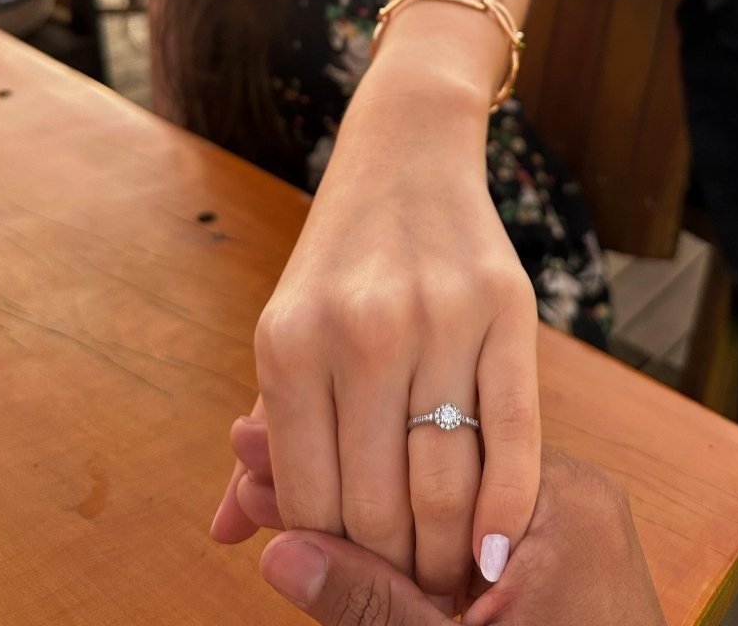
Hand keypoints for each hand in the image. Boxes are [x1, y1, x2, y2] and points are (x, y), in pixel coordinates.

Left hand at [211, 108, 541, 600]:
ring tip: (452, 575)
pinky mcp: (505, 307)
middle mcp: (358, 332)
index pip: (308, 504)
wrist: (405, 155)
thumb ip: (262, 437)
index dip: (337, 565)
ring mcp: (436, 317)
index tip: (360, 588)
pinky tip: (497, 545)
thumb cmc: (338, 263)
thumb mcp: (287, 334)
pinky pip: (513, 434)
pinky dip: (506, 507)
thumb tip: (223, 535)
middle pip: (377, 507)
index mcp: (287, 344)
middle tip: (414, 593)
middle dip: (396, 572)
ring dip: (449, 554)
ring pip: (445, 483)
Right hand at [255, 445, 664, 624]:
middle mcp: (566, 492)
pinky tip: (337, 525)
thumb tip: (282, 554)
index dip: (335, 450)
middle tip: (246, 454)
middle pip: (425, 459)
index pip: (424, 444)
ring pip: (437, 487)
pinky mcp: (556, 552)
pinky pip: (464, 520)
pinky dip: (406, 528)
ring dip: (362, 492)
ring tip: (270, 479)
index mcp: (556, 501)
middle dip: (335, 463)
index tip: (255, 445)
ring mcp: (563, 519)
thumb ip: (374, 606)